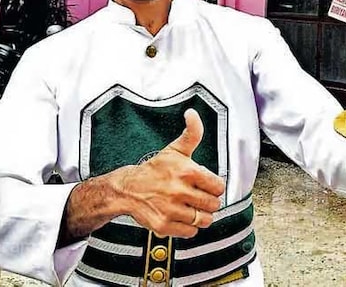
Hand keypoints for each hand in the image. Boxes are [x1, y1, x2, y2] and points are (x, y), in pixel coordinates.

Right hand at [110, 109, 225, 237]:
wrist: (127, 189)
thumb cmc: (155, 169)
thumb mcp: (175, 149)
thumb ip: (192, 133)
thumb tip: (192, 113)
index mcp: (187, 172)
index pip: (219, 187)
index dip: (214, 187)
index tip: (206, 186)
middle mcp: (179, 191)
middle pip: (213, 205)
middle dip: (208, 202)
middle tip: (198, 198)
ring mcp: (171, 210)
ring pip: (204, 220)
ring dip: (201, 216)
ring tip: (192, 208)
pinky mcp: (164, 225)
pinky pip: (190, 232)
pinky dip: (189, 227)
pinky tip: (182, 217)